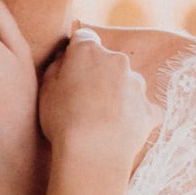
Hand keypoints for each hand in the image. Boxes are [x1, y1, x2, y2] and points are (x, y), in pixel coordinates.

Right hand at [39, 28, 161, 163]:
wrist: (93, 155)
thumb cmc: (62, 121)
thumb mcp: (45, 90)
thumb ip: (56, 67)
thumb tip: (64, 59)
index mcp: (89, 52)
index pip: (84, 39)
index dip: (76, 53)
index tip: (70, 70)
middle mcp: (118, 61)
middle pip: (108, 61)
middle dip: (98, 74)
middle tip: (82, 100)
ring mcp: (137, 85)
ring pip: (126, 83)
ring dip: (116, 94)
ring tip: (100, 120)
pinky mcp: (150, 110)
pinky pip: (142, 109)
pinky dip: (133, 116)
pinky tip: (119, 131)